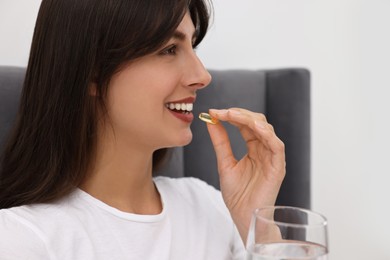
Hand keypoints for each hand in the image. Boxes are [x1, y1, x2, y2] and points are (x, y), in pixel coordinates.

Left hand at [206, 108, 285, 241]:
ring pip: (266, 129)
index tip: (214, 112)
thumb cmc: (237, 194)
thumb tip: (211, 121)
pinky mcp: (278, 166)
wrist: (244, 215)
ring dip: (249, 119)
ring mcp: (272, 157)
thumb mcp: (224, 163)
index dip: (231, 116)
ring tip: (232, 114)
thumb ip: (220, 142)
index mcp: (254, 149)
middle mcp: (264, 150)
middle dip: (239, 114)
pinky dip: (267, 134)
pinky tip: (254, 126)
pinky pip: (276, 146)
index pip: (245, 125)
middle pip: (257, 122)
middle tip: (222, 112)